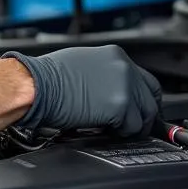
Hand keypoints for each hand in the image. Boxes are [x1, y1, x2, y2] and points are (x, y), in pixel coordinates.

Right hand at [2, 45, 160, 136]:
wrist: (36, 85)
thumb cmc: (48, 76)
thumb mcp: (83, 64)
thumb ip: (105, 74)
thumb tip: (111, 90)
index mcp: (116, 55)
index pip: (146, 80)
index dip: (144, 99)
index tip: (142, 110)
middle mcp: (125, 68)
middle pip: (151, 98)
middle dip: (143, 115)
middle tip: (133, 126)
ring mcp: (124, 86)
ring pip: (144, 115)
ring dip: (131, 126)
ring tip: (112, 128)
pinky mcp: (120, 106)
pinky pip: (131, 127)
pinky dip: (121, 133)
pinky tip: (104, 129)